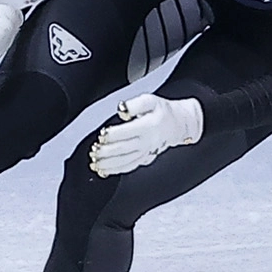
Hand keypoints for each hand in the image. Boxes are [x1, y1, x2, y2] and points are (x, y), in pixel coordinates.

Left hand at [86, 94, 203, 176]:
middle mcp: (147, 142)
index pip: (127, 132)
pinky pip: (129, 167)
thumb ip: (133, 105)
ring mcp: (145, 152)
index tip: (101, 134)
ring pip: (125, 161)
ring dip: (108, 164)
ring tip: (95, 163)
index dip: (112, 135)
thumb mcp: (149, 100)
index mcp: (148, 126)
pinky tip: (104, 171)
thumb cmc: (161, 112)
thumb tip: (122, 110)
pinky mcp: (144, 159)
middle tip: (94, 151)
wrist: (177, 124)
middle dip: (106, 152)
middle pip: (123, 149)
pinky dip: (115, 171)